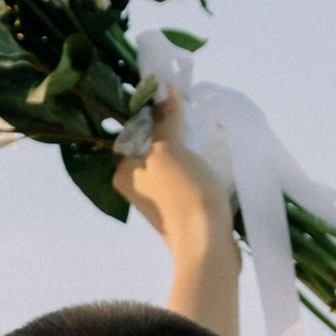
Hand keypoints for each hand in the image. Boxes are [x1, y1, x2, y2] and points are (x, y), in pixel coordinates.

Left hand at [114, 92, 241, 335]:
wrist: (209, 248)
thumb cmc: (183, 196)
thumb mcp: (170, 150)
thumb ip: (165, 119)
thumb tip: (161, 87)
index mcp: (123, 172)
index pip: (132, 130)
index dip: (152, 110)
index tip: (173, 96)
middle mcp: (136, 186)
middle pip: (153, 144)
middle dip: (172, 127)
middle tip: (193, 110)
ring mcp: (160, 200)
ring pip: (172, 160)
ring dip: (188, 145)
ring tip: (206, 130)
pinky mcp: (182, 209)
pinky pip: (187, 177)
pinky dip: (198, 165)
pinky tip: (212, 156)